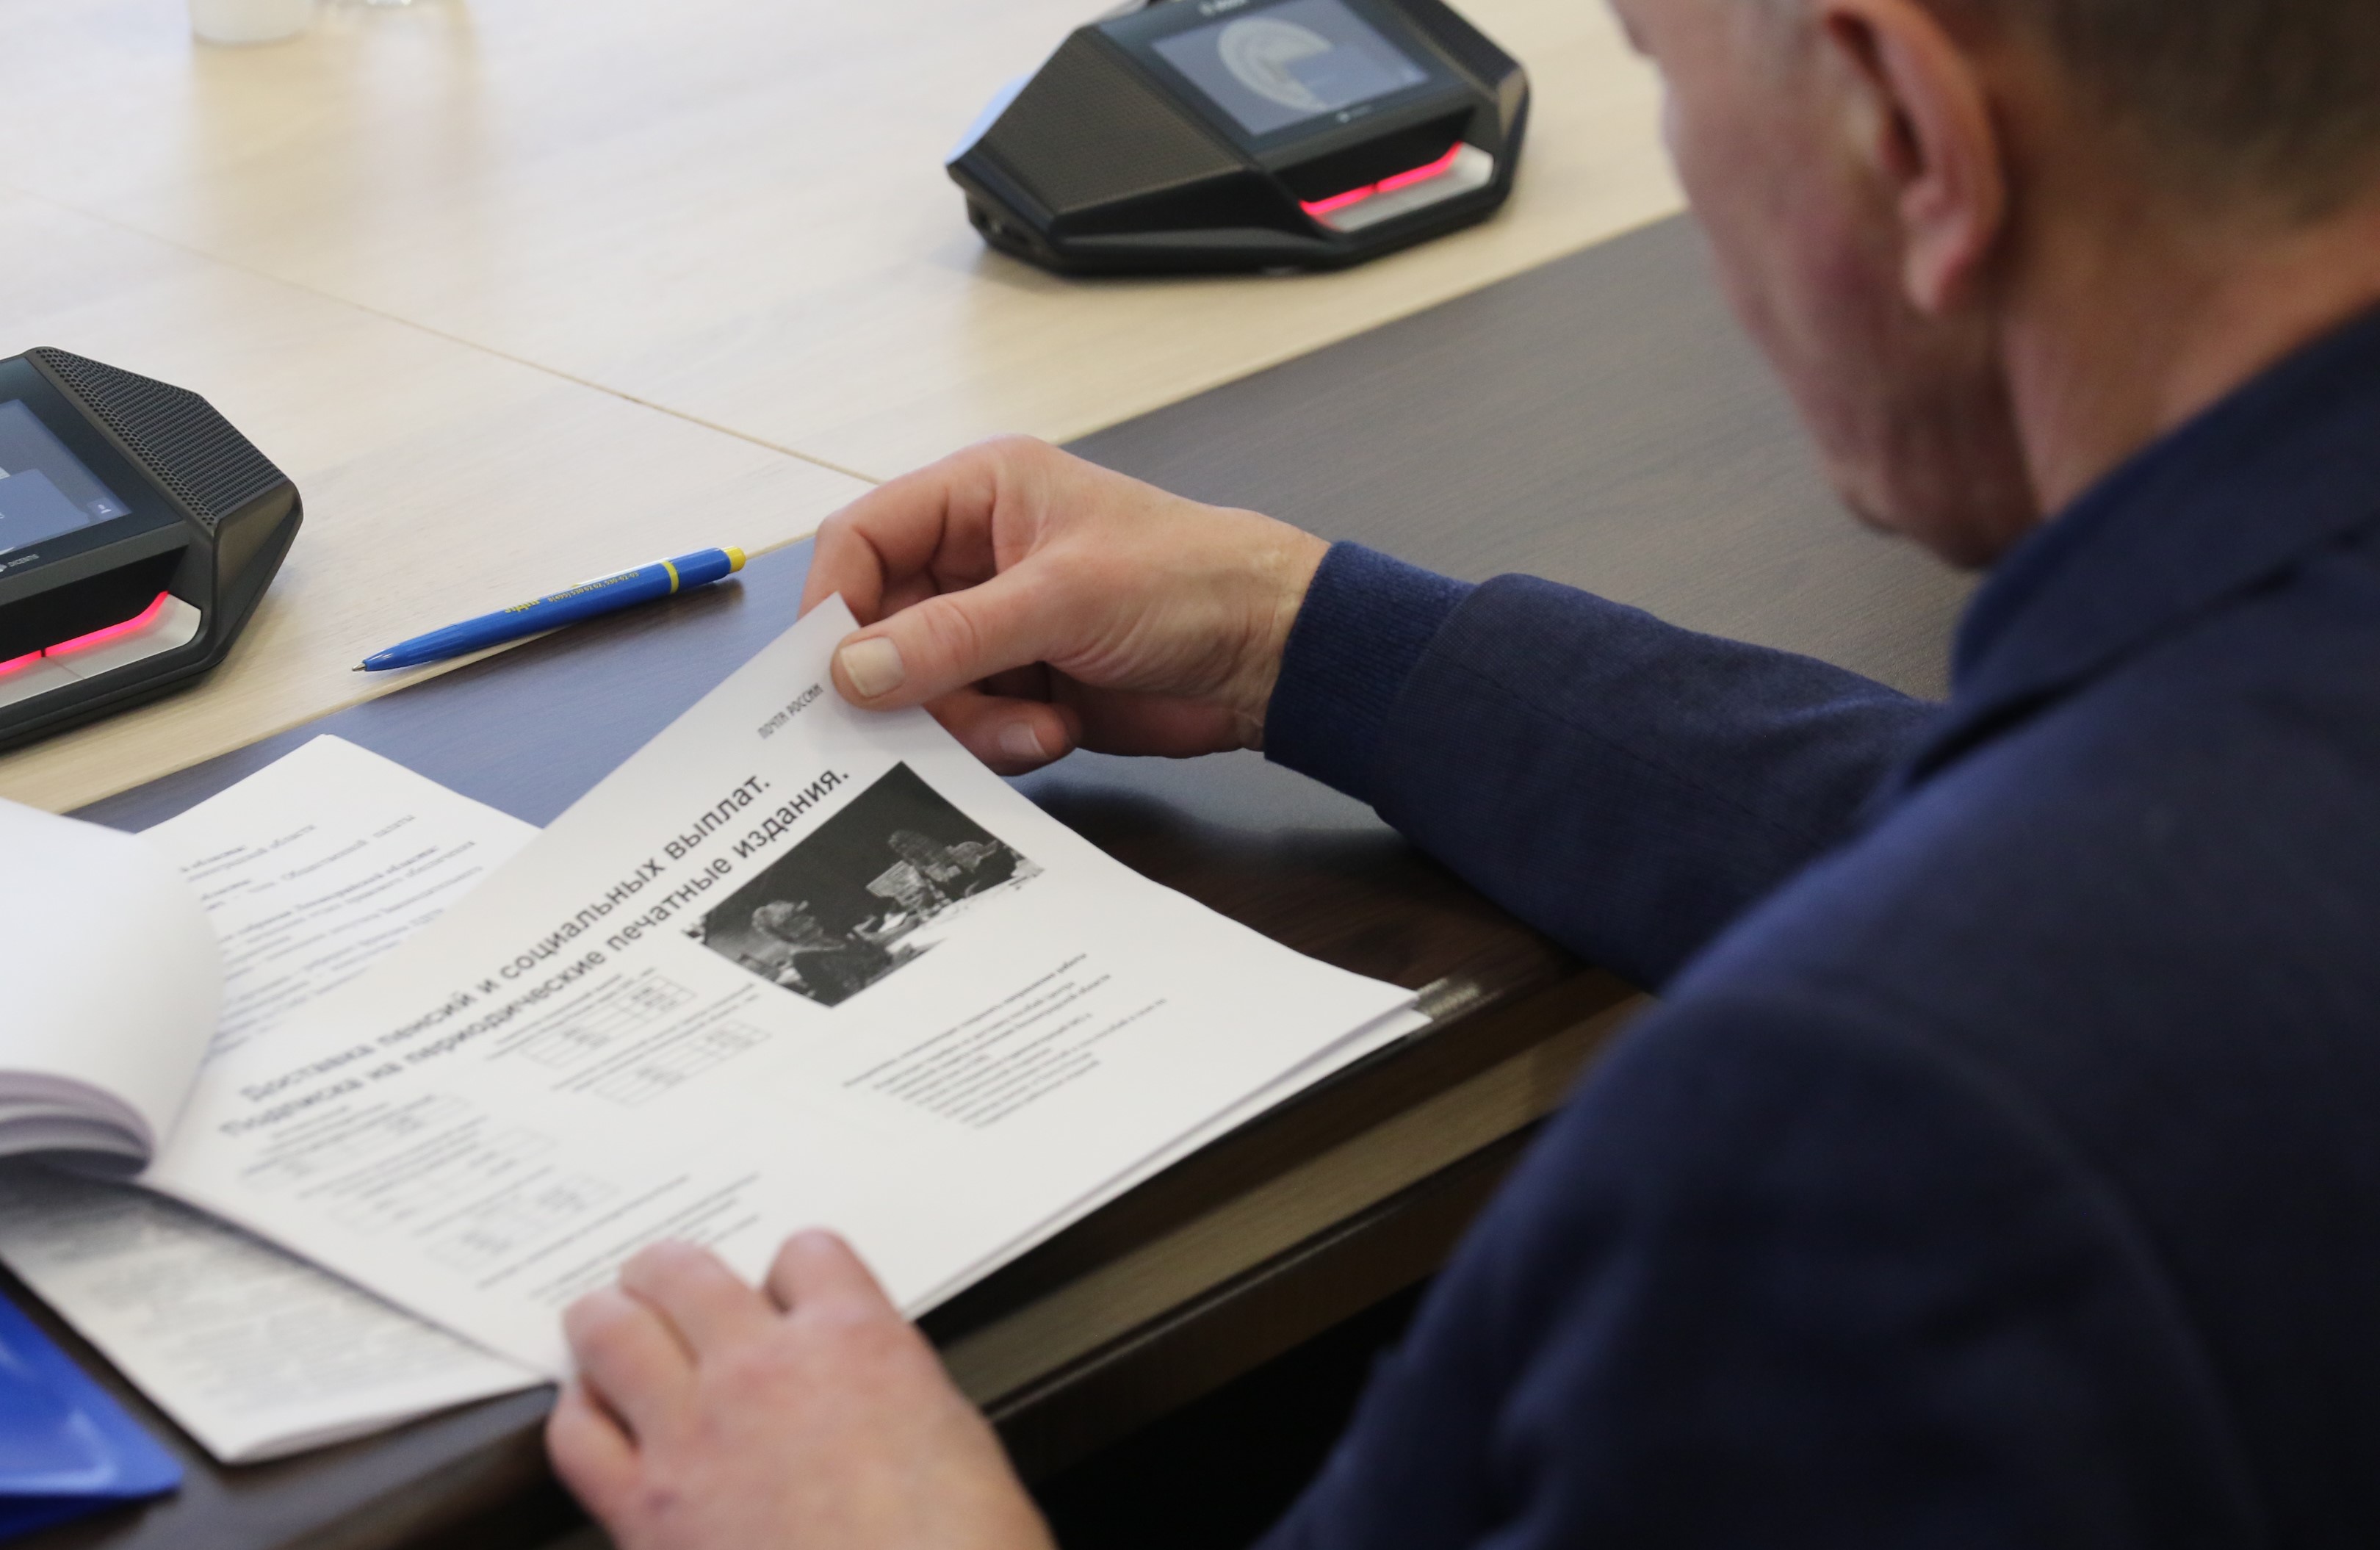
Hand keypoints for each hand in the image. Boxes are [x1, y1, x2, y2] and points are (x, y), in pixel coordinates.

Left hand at [548, 1234, 1052, 1549]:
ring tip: (609, 1323)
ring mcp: (695, 1437)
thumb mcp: (956, 1445)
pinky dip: (579, 1413)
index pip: (804, 1255)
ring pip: (611, 1330)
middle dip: (669, 1273)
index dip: (793, 1273)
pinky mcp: (646, 1511)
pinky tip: (593, 1417)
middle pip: (684, 1272)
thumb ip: (893, 1396)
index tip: (787, 1292)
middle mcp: (765, 1372)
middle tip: (665, 1281)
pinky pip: (577, 1435)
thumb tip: (867, 1398)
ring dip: (609, 1319)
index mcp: (857, 1345)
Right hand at [800, 436, 1329, 773]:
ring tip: (1032, 724)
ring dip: (965, 722)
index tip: (832, 671)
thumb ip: (950, 637)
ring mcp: (998, 627)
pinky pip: (966, 726)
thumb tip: (850, 670)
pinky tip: (1057, 730)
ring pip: (920, 689)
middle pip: (882, 628)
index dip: (836, 604)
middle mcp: (978, 558)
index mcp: (979, 495)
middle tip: (934, 718)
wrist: (1274, 654)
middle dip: (909, 683)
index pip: (862, 539)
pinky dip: (1000, 741)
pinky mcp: (1022, 685)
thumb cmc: (1193, 580)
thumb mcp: (1062, 599)